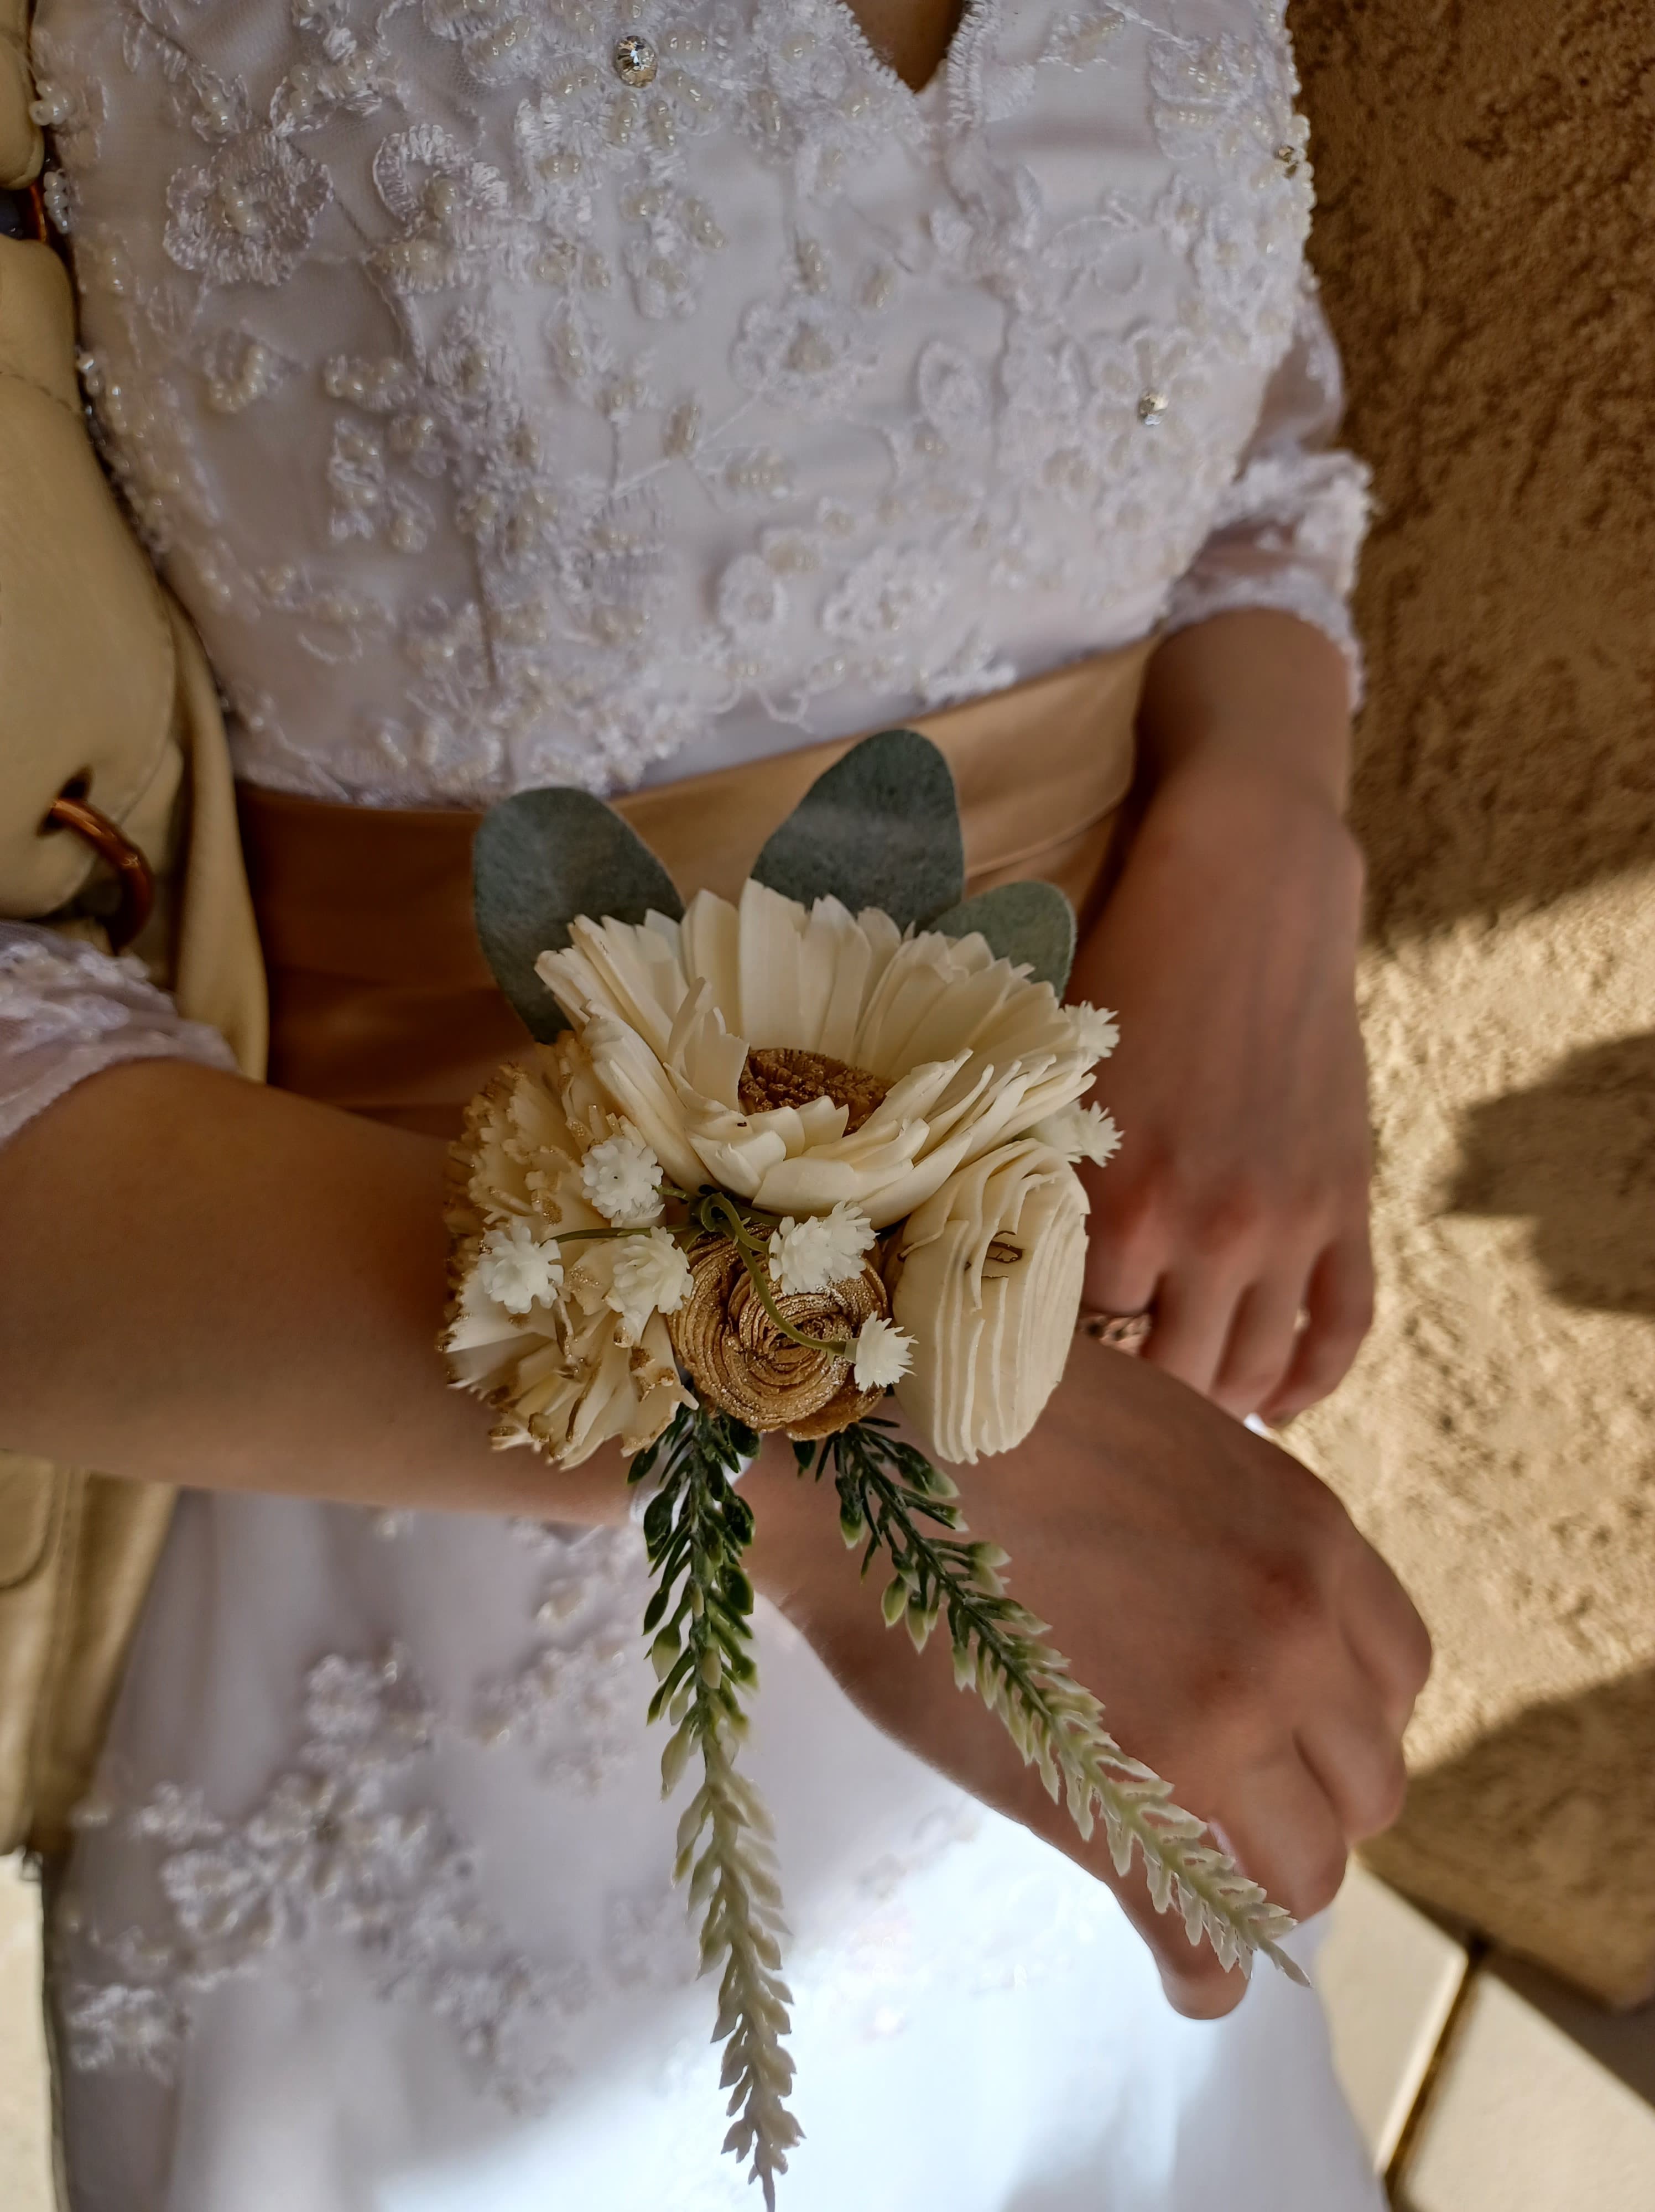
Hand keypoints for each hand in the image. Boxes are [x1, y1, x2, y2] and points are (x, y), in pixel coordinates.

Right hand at [747, 1336, 1429, 2017]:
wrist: (861, 1450)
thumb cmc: (988, 1420)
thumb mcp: (1164, 1436)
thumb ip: (1230, 1522)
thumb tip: (1226, 1583)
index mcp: (1306, 1537)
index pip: (1396, 1672)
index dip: (1341, 1712)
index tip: (1291, 1730)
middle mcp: (1292, 1634)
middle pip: (1364, 1783)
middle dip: (1307, 1801)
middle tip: (1234, 1803)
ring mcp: (1217, 1725)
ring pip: (1306, 1871)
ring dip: (1258, 1883)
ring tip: (1200, 1879)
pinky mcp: (1125, 1806)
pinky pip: (1210, 1938)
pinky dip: (1205, 1972)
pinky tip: (1185, 1976)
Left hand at [1074, 620, 1372, 1422]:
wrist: (1245, 892)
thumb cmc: (1121, 975)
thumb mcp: (1055, 1084)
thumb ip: (1032, 1183)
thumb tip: (987, 1280)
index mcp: (1111, 1205)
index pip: (1069, 1350)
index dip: (1045, 1374)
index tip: (1019, 1388)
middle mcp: (1202, 1232)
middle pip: (1162, 1383)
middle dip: (1128, 1410)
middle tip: (1093, 1415)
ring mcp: (1285, 1225)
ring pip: (1246, 1373)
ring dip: (1208, 1404)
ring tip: (1169, 1409)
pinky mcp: (1344, 1203)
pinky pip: (1338, 1332)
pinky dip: (1305, 1383)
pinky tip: (1271, 1403)